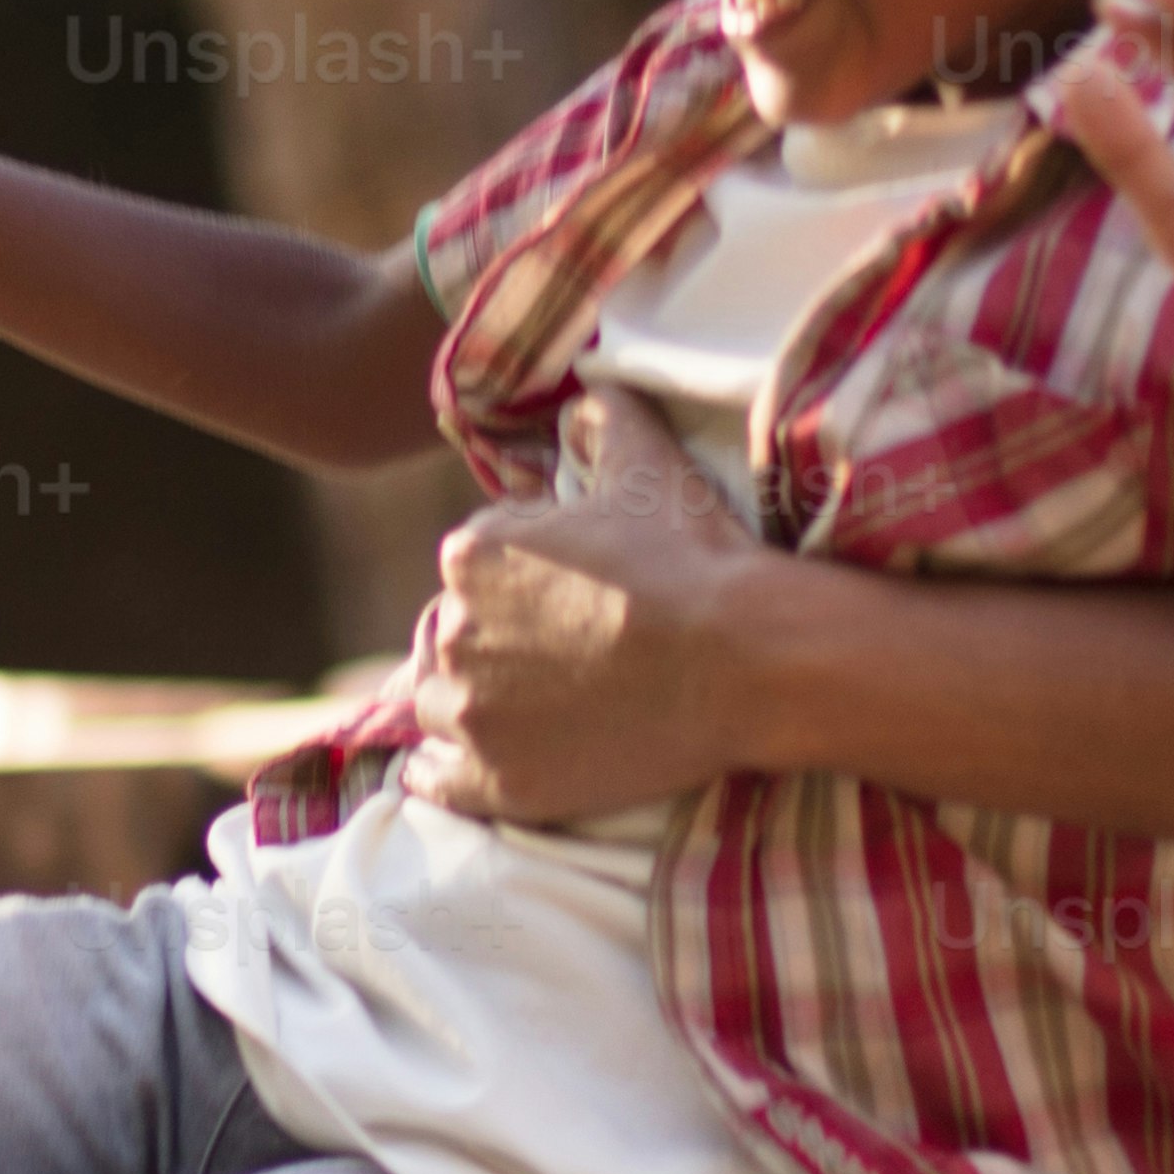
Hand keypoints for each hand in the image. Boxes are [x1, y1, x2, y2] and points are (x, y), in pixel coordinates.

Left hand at [404, 388, 775, 827]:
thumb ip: (606, 416)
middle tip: (554, 659)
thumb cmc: (692, 558)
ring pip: (438, 705)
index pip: (471, 570)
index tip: (564, 601)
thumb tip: (587, 390)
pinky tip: (459, 768)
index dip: (516, 585)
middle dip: (489, 643)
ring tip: (523, 712)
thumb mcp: (648, 465)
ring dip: (467, 705)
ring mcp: (471, 713)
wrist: (740, 659)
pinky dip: (439, 773)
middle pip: (450, 637)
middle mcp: (453, 630)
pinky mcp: (495, 782)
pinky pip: (434, 779)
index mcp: (471, 553)